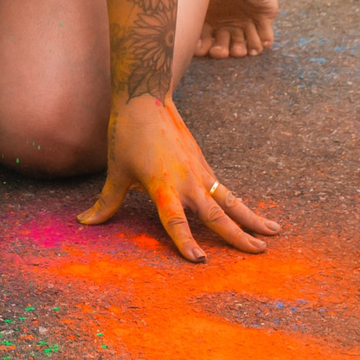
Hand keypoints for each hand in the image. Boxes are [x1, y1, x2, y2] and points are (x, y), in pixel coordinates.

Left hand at [78, 93, 279, 262]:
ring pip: (231, 201)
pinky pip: (225, 191)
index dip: (185, 241)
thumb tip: (84, 223)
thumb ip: (106, 202)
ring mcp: (199, 172)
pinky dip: (240, 205)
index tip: (199, 260)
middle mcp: (187, 181)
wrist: (146, 98)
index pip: (175, 220)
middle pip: (216, 214)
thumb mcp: (115, 171)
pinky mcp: (203, 165)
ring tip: (274, 233)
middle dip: (238, 236)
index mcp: (162, 185)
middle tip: (260, 252)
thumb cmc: (127, 135)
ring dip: (252, 218)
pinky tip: (252, 216)